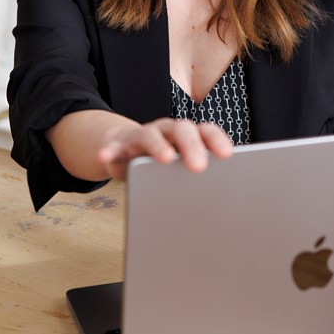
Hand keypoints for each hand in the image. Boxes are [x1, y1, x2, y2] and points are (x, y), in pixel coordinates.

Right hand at [97, 118, 232, 181]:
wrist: (125, 152)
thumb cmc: (162, 164)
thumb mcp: (181, 169)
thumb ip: (197, 179)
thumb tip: (221, 203)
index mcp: (187, 136)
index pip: (205, 131)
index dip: (216, 140)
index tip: (227, 155)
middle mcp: (167, 131)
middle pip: (182, 131)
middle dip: (192, 146)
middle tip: (199, 167)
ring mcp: (143, 136)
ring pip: (151, 135)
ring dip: (158, 146)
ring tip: (164, 159)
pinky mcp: (119, 145)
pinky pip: (114, 146)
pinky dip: (110, 150)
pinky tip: (106, 157)